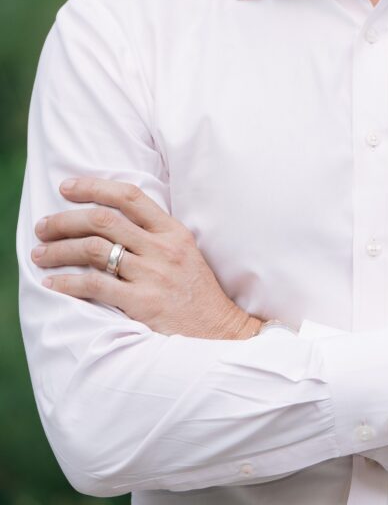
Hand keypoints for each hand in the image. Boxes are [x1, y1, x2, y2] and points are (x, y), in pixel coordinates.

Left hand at [32, 178, 261, 338]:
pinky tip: (52, 284)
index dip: (94, 187)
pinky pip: (95, 286)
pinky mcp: (143, 303)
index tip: (66, 187)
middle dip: (66, 220)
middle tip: (43, 226)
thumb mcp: (184, 251)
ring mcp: (153, 275)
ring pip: (95, 250)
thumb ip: (154, 234)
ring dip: (60, 250)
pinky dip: (68, 283)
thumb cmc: (195, 291)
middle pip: (104, 220)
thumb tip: (110, 219)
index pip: (129, 196)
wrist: (219, 330)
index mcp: (172, 230)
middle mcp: (162, 248)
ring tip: (40, 254)